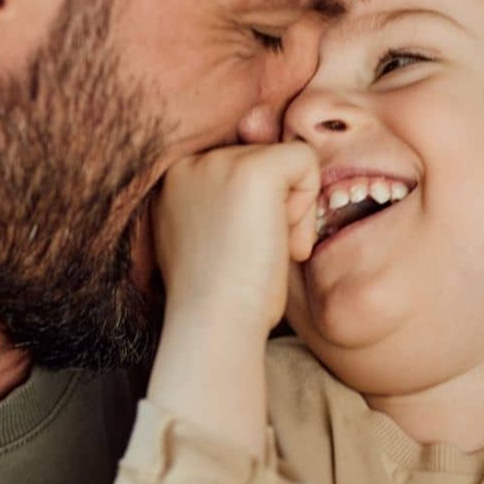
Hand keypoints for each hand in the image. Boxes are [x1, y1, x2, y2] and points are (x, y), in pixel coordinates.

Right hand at [153, 142, 320, 332]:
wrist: (215, 323)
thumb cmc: (220, 297)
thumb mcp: (211, 235)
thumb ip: (229, 201)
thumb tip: (278, 175)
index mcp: (175, 177)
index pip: (238, 164)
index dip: (254, 207)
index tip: (239, 248)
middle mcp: (191, 161)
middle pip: (263, 160)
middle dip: (274, 207)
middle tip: (256, 254)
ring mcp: (220, 161)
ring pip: (285, 161)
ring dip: (292, 210)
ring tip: (267, 251)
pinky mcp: (255, 170)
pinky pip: (305, 159)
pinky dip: (309, 201)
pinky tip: (285, 242)